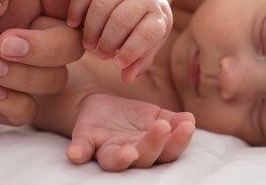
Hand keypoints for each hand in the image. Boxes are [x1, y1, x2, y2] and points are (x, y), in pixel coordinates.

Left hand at [0, 0, 107, 124]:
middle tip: (3, 44)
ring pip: (53, 80)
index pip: (75, 9)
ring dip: (21, 77)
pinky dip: (12, 103)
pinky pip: (30, 109)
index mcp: (25, 0)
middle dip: (40, 50)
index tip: (69, 20)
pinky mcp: (1, 100)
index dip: (80, 19)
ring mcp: (15, 68)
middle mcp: (25, 32)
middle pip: (70, 49)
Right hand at [67, 0, 172, 83]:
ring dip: (91, 29)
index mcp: (159, 15)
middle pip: (121, 19)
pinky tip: (73, 25)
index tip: (118, 64)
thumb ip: (140, 61)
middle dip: (107, 41)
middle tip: (101, 55)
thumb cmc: (145, 24)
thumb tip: (126, 79)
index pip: (147, 33)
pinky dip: (76, 10)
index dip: (131, 51)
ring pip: (101, 5)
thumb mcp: (150, 43)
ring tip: (88, 45)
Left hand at [67, 93, 194, 171]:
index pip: (167, 150)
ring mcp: (105, 149)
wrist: (101, 106)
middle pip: (143, 158)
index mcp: (148, 148)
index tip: (187, 125)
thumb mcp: (154, 115)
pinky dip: (78, 153)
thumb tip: (189, 119)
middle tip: (162, 127)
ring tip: (129, 152)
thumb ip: (171, 119)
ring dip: (121, 158)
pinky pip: (81, 149)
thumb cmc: (132, 117)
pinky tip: (75, 154)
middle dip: (153, 145)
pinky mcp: (84, 140)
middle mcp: (128, 153)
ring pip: (113, 160)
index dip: (178, 141)